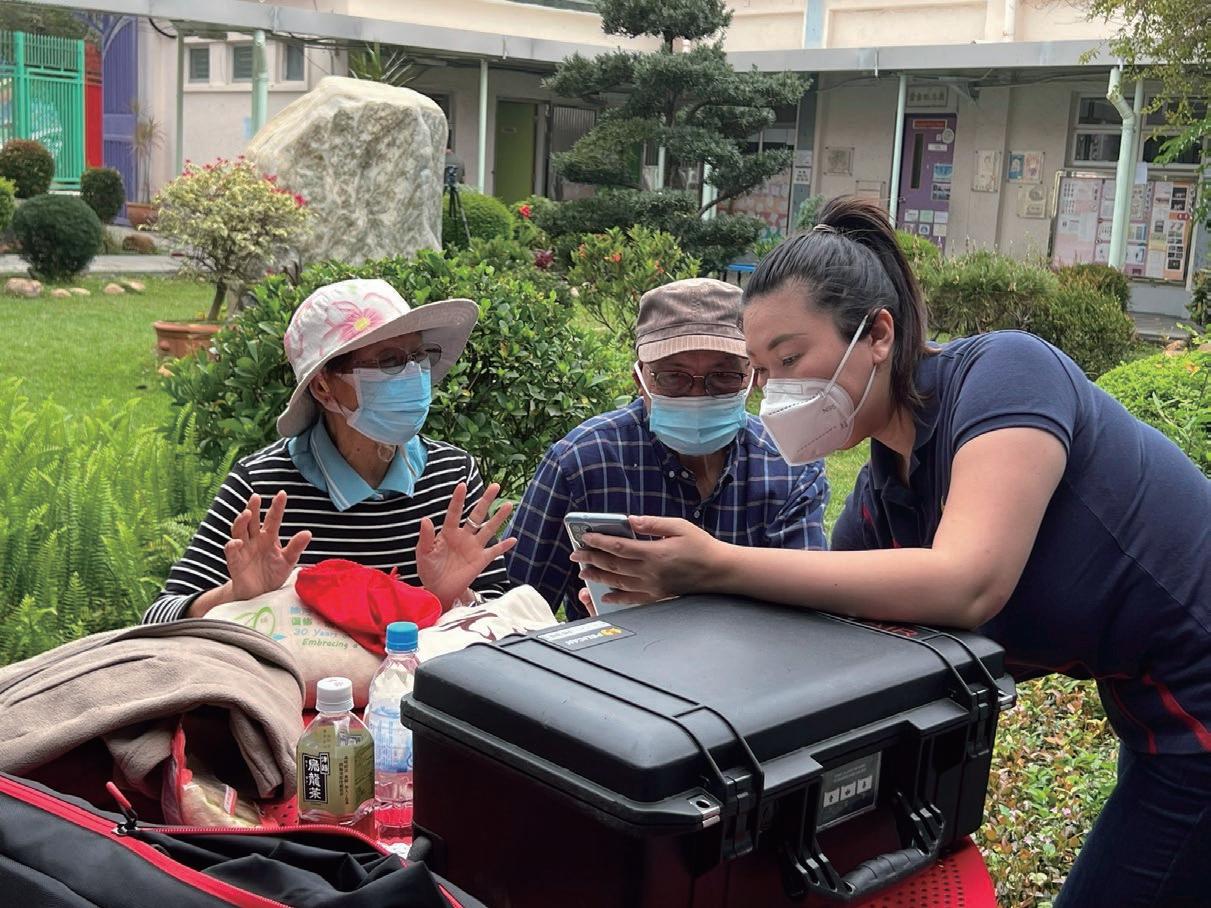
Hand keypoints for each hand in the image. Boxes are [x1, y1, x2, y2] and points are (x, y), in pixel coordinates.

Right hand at [225, 491, 312, 601]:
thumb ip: (296, 547)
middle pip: (252, 520)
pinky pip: (231, 552)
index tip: (282, 493)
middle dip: (253, 508)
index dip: (277, 507)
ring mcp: (243, 550)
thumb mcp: (288, 561)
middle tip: (256, 497)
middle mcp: (254, 540)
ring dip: (241, 522)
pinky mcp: (235, 562)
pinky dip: (233, 546)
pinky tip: (237, 542)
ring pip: (239, 531)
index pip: (273, 519)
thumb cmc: (273, 574)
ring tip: (246, 513)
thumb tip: (308, 532)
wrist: (259, 595)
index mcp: (269, 537)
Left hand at [418, 482, 516, 609]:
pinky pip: (495, 551)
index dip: (458, 499)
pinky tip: (513, 539)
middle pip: (477, 515)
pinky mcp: (481, 560)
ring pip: (489, 529)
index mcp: (448, 532)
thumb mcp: (423, 553)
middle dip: (486, 500)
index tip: (462, 485)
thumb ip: (426, 537)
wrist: (439, 590)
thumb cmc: (429, 569)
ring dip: (499, 517)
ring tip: (509, 504)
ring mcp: (474, 547)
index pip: (454, 513)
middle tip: (495, 486)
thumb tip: (425, 519)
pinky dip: (504, 546)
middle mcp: (464, 536)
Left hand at [570, 516, 720, 605]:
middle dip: (591, 559)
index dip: (599, 541)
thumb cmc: (702, 546)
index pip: (619, 546)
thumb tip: (631, 519)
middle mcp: (650, 572)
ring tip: (583, 572)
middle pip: (613, 566)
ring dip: (598, 577)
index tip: (585, 536)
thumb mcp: (679, 526)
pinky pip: (632, 599)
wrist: (720, 572)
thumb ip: (652, 523)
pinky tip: (605, 595)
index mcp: (654, 553)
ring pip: (618, 582)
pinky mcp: (658, 595)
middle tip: (575, 554)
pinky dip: (616, 598)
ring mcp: (653, 586)